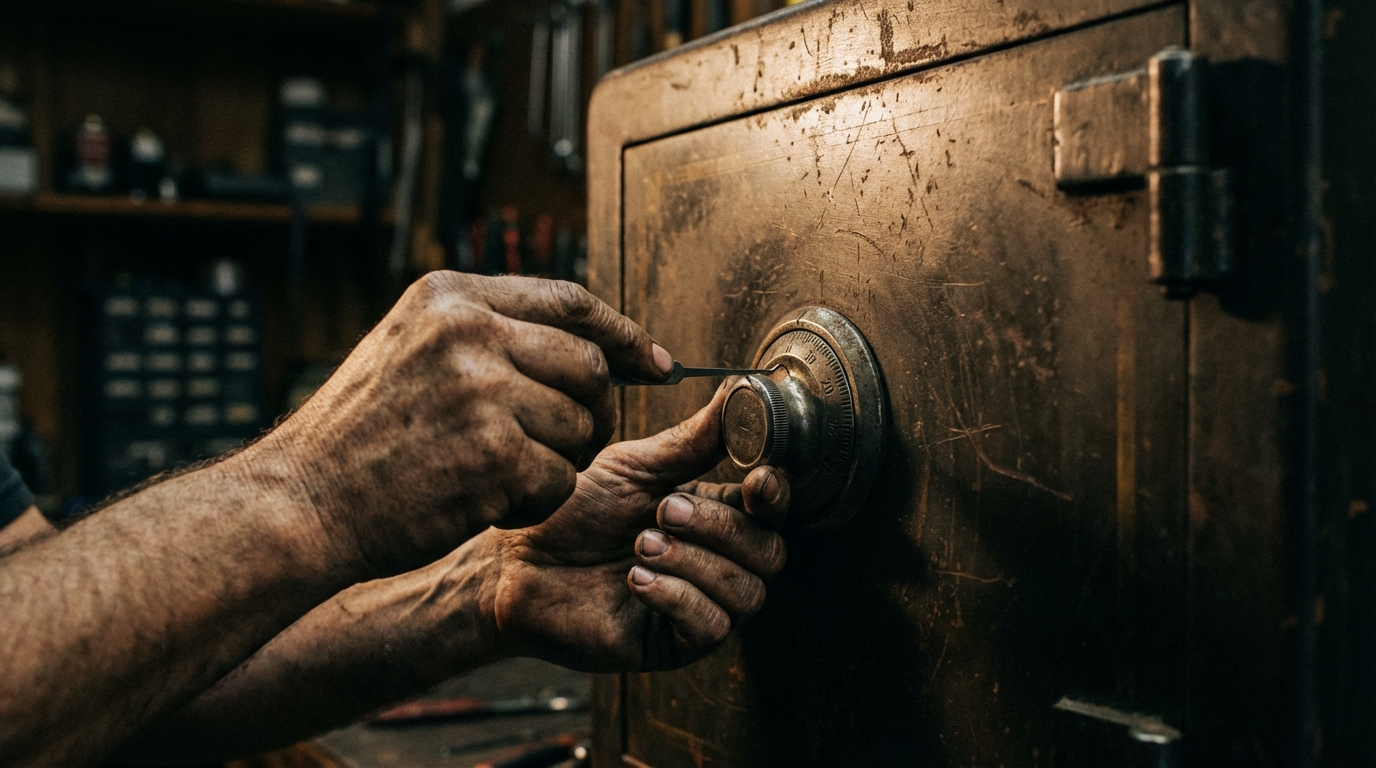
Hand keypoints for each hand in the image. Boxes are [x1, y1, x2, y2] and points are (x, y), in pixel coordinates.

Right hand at [242, 272, 673, 577]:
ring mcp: (482, 390)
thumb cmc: (360, 437)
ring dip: (561, 461)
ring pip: (582, 425)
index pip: (570, 300)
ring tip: (507, 475)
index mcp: (450, 296)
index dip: (624, 333)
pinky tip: (491, 504)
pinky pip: (561, 477)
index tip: (654, 363)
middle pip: (589, 364)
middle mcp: (468, 331)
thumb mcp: (409, 348)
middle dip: (596, 410)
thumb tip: (590, 344)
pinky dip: (538, 500)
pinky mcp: (493, 453)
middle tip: (570, 444)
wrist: (300, 503)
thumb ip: (487, 333)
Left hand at [482, 385, 789, 671]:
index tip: (758, 481)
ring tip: (642, 545)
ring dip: (696, 563)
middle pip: (769, 552)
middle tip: (666, 510)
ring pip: (746, 593)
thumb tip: (736, 396)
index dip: (774, 497)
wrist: (518, 563)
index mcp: (713, 516)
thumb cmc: (573, 513)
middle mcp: (715, 562)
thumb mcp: (634, 468)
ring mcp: (699, 604)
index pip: (770, 512)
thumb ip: (691, 442)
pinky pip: (710, 627)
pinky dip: (678, 597)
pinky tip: (637, 580)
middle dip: (722, 528)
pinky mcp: (675, 644)